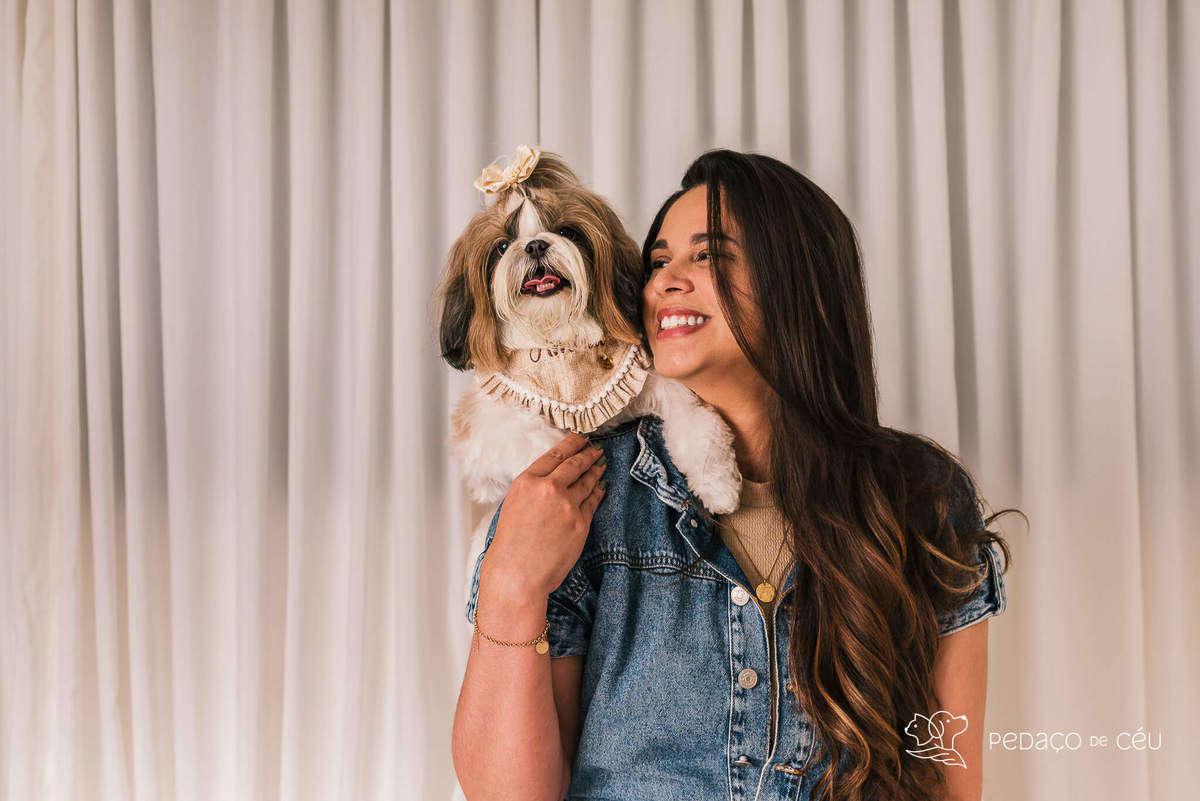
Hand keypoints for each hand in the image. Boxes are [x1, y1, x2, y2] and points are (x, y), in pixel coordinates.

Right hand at [480, 431, 607, 598]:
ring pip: (587, 482)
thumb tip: (550, 480)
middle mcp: (549, 488)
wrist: (517, 574)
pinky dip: (598, 493)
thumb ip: (533, 490)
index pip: (554, 454)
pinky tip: (601, 488)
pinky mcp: (581, 523)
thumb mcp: (513, 506)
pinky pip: (593, 502)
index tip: (580, 438)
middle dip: (587, 453)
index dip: (571, 443)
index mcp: (527, 482)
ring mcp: (567, 505)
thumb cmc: (510, 546)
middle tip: (595, 448)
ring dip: (595, 472)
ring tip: (600, 465)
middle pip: (574, 464)